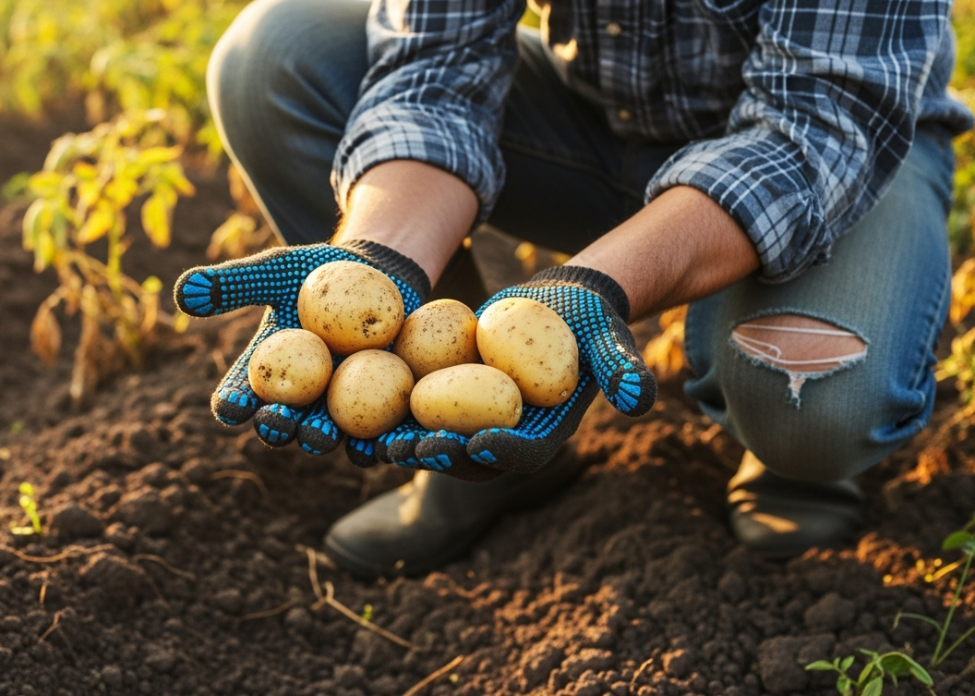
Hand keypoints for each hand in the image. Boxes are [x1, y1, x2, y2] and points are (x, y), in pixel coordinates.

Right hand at [173, 240, 428, 465]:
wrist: (377, 275)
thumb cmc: (313, 273)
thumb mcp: (273, 271)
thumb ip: (232, 284)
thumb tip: (183, 293)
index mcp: (263, 374)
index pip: (238, 393)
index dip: (232, 403)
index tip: (229, 406)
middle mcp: (295, 400)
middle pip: (279, 422)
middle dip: (275, 427)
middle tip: (275, 422)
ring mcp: (335, 409)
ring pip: (323, 434)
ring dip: (319, 439)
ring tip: (319, 436)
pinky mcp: (377, 412)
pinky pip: (373, 434)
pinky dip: (375, 442)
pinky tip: (378, 443)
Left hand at [379, 265, 655, 480]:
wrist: (559, 305)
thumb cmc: (591, 322)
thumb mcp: (612, 341)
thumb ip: (626, 370)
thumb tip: (640, 400)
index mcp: (542, 434)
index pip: (522, 452)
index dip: (501, 451)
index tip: (479, 442)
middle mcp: (502, 437)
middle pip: (468, 457)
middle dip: (439, 456)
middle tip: (412, 448)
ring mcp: (470, 421)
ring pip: (434, 441)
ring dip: (405, 444)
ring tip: (378, 440)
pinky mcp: (444, 400)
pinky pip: (414, 412)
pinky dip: (389, 414)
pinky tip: (358, 411)